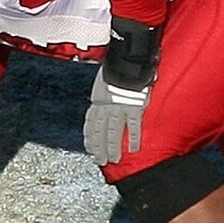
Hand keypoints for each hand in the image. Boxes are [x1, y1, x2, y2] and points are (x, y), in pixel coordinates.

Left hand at [83, 16, 159, 162]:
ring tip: (113, 159)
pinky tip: (133, 149)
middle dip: (99, 148)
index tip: (89, 148)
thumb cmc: (116, 67)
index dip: (90, 138)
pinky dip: (134, 138)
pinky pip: (133, 127)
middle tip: (100, 160)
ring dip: (112, 147)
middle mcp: (105, 107)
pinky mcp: (133, 109)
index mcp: (97, 100)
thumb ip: (103, 92)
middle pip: (100, 132)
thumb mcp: (103, 80)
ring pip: (113, 133)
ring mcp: (119, 109)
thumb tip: (102, 97)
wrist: (126, 61)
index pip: (91, 124)